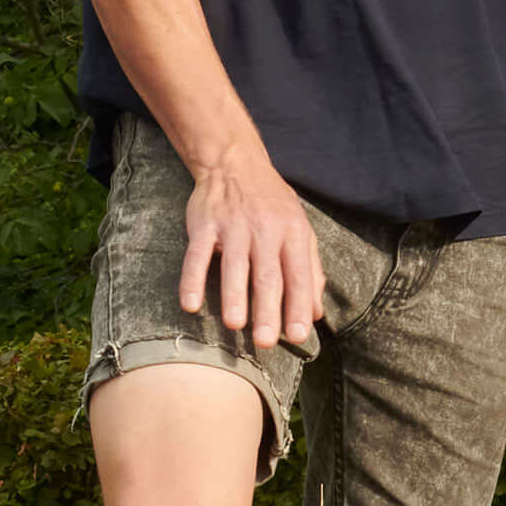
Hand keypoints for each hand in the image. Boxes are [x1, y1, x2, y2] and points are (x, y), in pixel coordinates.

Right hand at [177, 146, 326, 352]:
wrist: (235, 162)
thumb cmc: (272, 203)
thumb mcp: (299, 229)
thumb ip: (310, 270)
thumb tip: (315, 314)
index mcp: (292, 233)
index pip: (298, 274)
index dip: (298, 306)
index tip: (297, 335)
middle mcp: (264, 229)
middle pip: (266, 275)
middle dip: (267, 310)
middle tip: (265, 342)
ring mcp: (233, 226)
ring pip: (234, 266)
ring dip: (233, 296)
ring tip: (234, 325)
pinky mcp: (205, 224)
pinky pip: (197, 255)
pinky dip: (192, 280)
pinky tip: (190, 305)